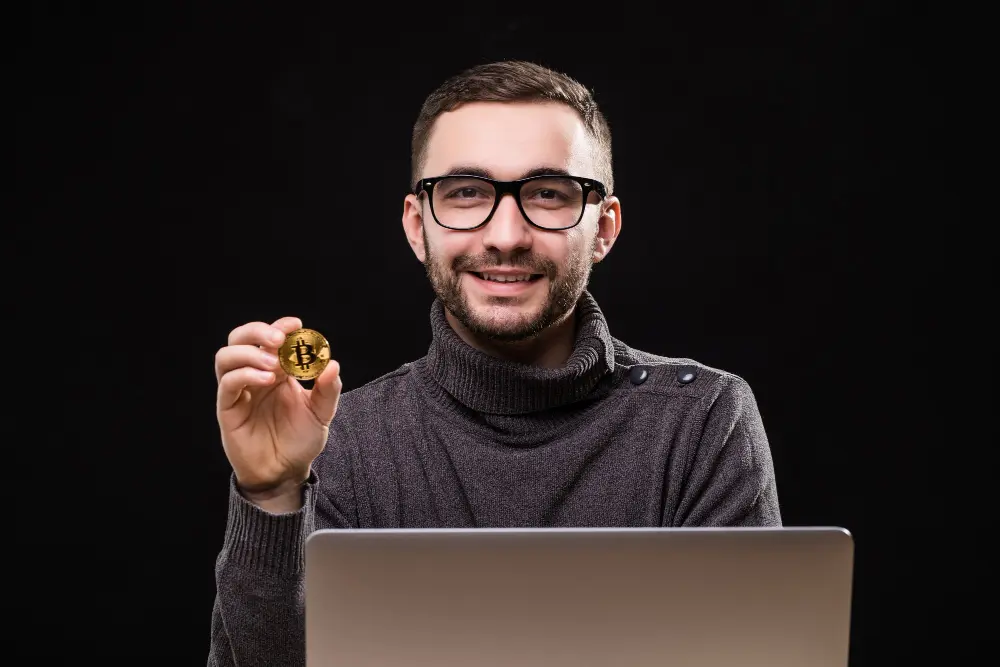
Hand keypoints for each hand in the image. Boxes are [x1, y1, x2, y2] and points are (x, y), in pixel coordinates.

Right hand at [215, 317, 341, 506]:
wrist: (285, 472)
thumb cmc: (300, 440)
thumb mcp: (321, 413)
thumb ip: (328, 389)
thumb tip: (332, 363)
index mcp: (276, 369)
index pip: (269, 337)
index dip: (280, 326)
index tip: (297, 325)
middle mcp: (254, 375)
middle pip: (240, 337)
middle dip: (258, 331)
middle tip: (279, 339)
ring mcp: (239, 390)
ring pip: (226, 356)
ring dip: (249, 352)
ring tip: (273, 364)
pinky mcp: (228, 408)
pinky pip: (227, 383)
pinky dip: (245, 374)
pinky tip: (267, 380)